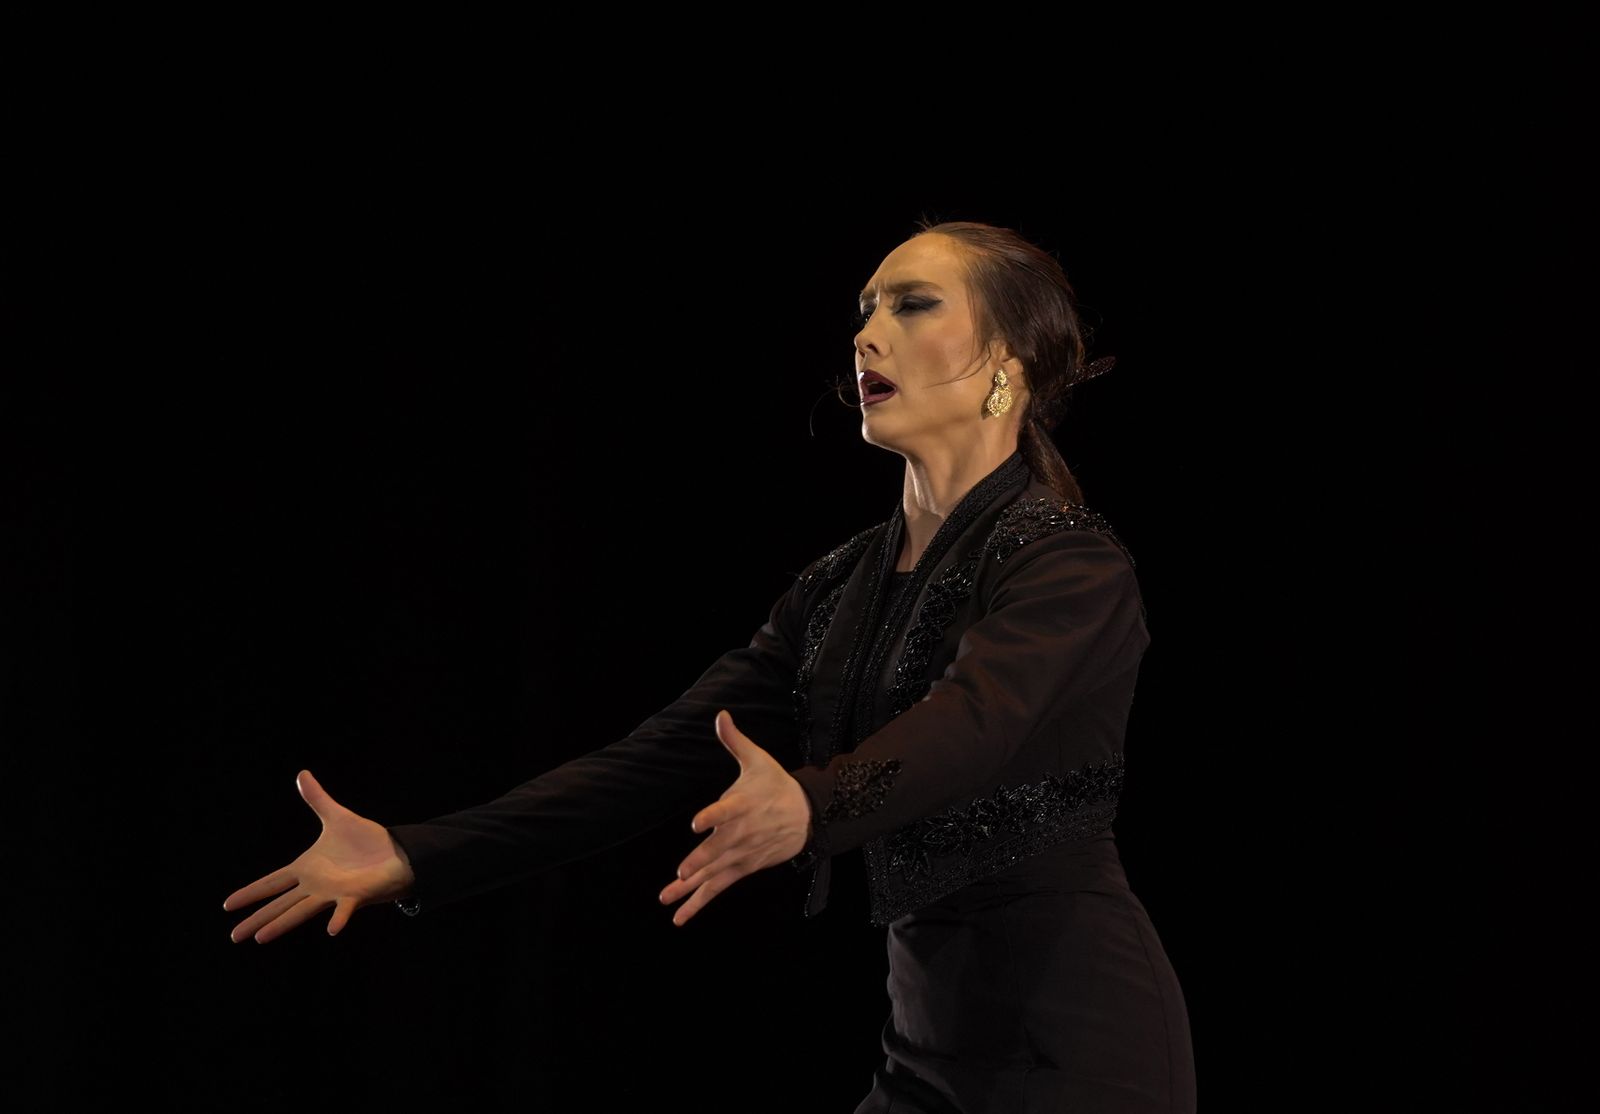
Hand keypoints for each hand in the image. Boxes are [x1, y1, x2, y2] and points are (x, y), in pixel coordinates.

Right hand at [222, 769, 415, 943]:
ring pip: (300, 912)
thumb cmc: (365, 841)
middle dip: (257, 919)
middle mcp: (315, 885)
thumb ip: (318, 798)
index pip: (272, 882)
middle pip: (279, 904)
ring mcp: (333, 893)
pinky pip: (344, 910)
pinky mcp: (354, 896)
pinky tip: (332, 930)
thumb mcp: (336, 816)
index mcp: (307, 868)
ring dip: (282, 924)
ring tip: (260, 937)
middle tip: (234, 936)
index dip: (251, 892)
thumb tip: (302, 773)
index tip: (227, 905)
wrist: (396, 852)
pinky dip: (339, 919)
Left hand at [658, 709, 811, 925]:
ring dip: (692, 888)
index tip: (696, 822)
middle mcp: (743, 832)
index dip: (712, 816)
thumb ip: (735, 741)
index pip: (727, 810)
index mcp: (744, 804)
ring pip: (715, 873)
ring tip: (667, 898)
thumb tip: (720, 715)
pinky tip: (679, 915)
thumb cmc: (776, 784)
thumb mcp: (758, 760)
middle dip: (701, 861)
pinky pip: (718, 887)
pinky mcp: (744, 868)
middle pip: (720, 848)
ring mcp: (743, 853)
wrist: (808, 814)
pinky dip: (699, 902)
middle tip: (682, 872)